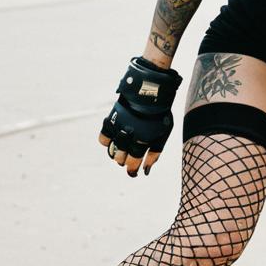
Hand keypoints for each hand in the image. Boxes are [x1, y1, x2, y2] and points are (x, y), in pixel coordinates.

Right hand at [99, 59, 181, 177]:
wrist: (149, 93)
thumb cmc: (159, 116)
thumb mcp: (163, 134)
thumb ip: (155, 153)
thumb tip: (146, 170)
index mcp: (143, 140)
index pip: (133, 163)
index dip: (133, 170)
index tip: (134, 172)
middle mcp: (128, 136)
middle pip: (120, 158)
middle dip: (125, 162)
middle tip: (129, 159)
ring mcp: (118, 128)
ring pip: (111, 150)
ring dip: (116, 154)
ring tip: (122, 151)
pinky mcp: (111, 120)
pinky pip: (103, 137)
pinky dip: (107, 142)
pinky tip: (114, 140)